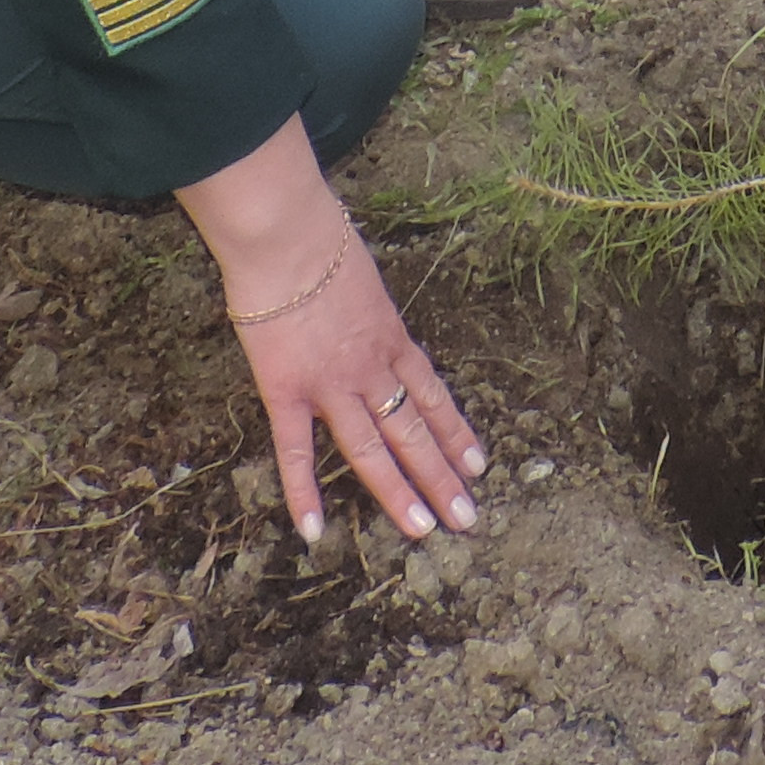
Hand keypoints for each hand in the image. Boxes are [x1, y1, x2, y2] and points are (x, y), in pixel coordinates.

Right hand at [179, 134, 483, 544]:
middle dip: (442, 475)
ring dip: (398, 491)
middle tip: (467, 517)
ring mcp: (330, 384)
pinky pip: (296, 450)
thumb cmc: (321, 240)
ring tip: (423, 529)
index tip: (478, 465)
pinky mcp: (286, 391)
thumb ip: (369, 313)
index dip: (456, 432)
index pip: (433, 395)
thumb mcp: (364, 277)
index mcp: (392, 337)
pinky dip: (304, 491)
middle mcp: (371, 368)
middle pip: (413, 430)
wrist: (286, 234)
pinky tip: (314, 531)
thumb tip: (370, 322)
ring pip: (371, 448)